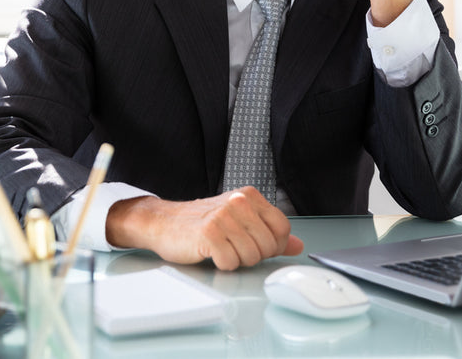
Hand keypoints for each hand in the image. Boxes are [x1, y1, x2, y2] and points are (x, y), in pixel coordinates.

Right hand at [104, 188, 304, 269]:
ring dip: (236, 260)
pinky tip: (211, 253)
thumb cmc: (201, 222)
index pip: (282, 228)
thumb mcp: (240, 221)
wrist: (164, 222)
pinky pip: (230, 263)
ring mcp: (223, 216)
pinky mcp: (208, 233)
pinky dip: (222, 264)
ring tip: (222, 248)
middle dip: (253, 255)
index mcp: (249, 196)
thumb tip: (298, 245)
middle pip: (268, 246)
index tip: (256, 245)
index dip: (273, 245)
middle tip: (233, 247)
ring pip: (251, 257)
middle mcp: (238, 202)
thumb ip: (270, 233)